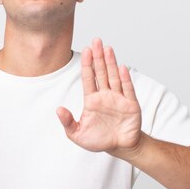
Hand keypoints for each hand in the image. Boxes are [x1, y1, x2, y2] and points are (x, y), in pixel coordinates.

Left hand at [56, 38, 141, 155]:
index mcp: (92, 100)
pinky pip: (127, 89)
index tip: (86, 50)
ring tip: (107, 48)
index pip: (88, 78)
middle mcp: (105, 95)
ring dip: (111, 63)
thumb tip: (58, 109)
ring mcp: (118, 98)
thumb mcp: (77, 134)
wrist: (120, 147)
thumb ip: (67, 122)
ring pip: (114, 76)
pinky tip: (121, 68)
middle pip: (101, 72)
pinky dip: (125, 79)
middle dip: (98, 57)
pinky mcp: (131, 104)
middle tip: (96, 41)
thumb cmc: (99, 140)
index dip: (87, 64)